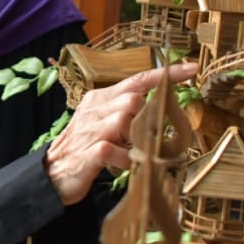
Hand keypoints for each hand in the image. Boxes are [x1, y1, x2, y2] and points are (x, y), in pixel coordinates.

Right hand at [44, 62, 198, 206]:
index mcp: (101, 99)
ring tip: (129, 151)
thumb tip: (159, 109)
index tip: (192, 68)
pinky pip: (115, 151)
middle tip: (140, 136)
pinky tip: (121, 165)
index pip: (137, 80)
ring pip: (124, 121)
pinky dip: (125, 160)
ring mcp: (91, 131)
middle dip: (144, 118)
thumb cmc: (84, 147)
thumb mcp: (104, 123)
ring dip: (135, 139)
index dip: (165, 75)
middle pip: (133, 100)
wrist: (51, 174)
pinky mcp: (90, 153)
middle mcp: (95, 110)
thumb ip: (127, 113)